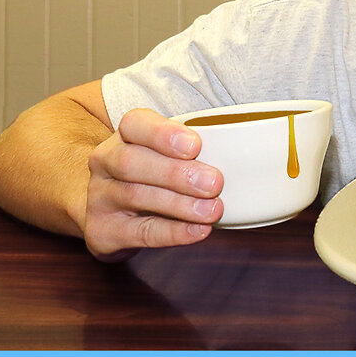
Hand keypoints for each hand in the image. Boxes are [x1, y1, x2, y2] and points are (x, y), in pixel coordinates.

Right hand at [83, 108, 223, 260]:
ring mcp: (100, 196)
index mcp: (125, 135)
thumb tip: (255, 148)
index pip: (135, 124)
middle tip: (215, 183)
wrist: (109, 210)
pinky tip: (198, 231)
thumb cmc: (153, 173)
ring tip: (213, 211)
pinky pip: (138, 232)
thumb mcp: (168, 152)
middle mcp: (106, 161)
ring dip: (179, 205)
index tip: (196, 145)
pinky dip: (172, 232)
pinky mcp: (103, 231)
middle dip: (176, 173)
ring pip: (135, 196)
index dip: (164, 134)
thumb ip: (197, 149)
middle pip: (132, 162)